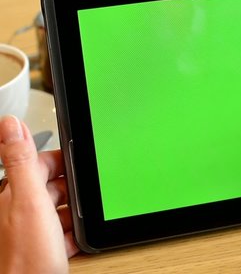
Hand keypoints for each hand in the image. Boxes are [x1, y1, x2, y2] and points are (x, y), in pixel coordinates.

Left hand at [0, 115, 77, 272]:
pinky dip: (74, 234)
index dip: (58, 159)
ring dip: (74, 211)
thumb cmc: (26, 259)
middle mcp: (18, 212)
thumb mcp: (29, 204)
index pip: (35, 164)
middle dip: (70, 187)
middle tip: (87, 189)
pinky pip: (62, 235)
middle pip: (49, 187)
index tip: (78, 156)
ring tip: (86, 214)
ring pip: (57, 211)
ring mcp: (30, 233)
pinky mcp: (42, 252)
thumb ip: (21, 162)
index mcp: (13, 195)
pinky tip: (80, 237)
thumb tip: (11, 124)